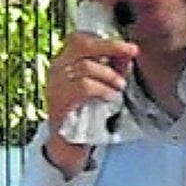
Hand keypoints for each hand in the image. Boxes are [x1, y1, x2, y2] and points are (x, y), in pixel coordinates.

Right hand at [43, 31, 138, 172]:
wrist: (67, 147)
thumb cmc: (85, 114)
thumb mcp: (101, 86)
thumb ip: (112, 69)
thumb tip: (128, 53)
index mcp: (63, 61)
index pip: (80, 38)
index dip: (107, 40)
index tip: (130, 48)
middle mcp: (55, 69)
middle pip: (81, 44)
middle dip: (111, 46)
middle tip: (132, 53)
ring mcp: (54, 85)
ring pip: (85, 67)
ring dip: (109, 75)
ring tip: (120, 86)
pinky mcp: (57, 102)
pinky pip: (82, 87)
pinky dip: (101, 89)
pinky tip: (110, 96)